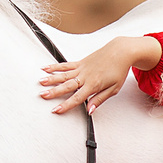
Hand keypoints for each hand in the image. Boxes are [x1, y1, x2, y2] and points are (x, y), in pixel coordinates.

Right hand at [39, 36, 161, 114]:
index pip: (77, 98)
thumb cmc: (119, 70)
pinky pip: (66, 65)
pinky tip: (46, 68)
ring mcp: (82, 68)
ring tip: (40, 82)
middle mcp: (85, 76)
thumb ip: (99, 100)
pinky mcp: (80, 62)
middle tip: (43, 95)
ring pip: (63, 74)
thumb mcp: (113, 89)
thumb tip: (90, 110)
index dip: (66, 105)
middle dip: (54, 91)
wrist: (121, 51)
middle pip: (67, 85)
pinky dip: (55, 67)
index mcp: (94, 84)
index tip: (56, 110)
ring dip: (51, 78)